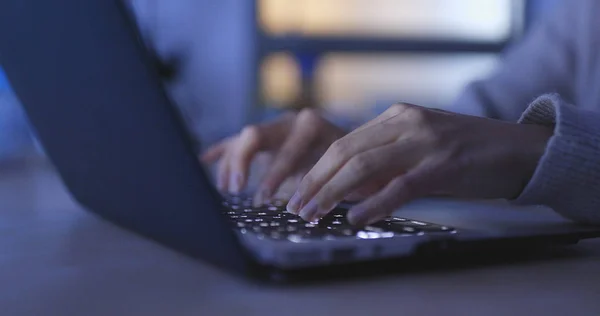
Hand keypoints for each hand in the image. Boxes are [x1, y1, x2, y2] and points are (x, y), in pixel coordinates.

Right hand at [201, 109, 345, 205]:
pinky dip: (222, 151)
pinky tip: (205, 159)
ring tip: (228, 188)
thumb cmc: (349, 169)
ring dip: (232, 164)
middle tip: (236, 189)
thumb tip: (294, 209)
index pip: (286, 148)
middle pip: (254, 135)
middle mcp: (290, 122)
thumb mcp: (337, 176)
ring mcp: (274, 127)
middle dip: (242, 162)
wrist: (358, 153)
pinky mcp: (263, 137)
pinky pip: (237, 141)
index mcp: (311, 127)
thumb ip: (314, 187)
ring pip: (243, 140)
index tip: (264, 198)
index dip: (274, 175)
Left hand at [286, 103, 552, 224]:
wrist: (520, 149)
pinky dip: (373, 203)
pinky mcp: (443, 164)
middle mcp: (406, 122)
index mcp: (396, 116)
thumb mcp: (419, 149)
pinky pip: (399, 185)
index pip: (343, 142)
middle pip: (346, 152)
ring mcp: (425, 141)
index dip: (316, 169)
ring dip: (333, 192)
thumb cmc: (466, 153)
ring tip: (315, 214)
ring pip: (364, 165)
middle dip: (316, 182)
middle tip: (297, 207)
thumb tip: (344, 192)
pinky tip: (356, 219)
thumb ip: (384, 165)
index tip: (299, 192)